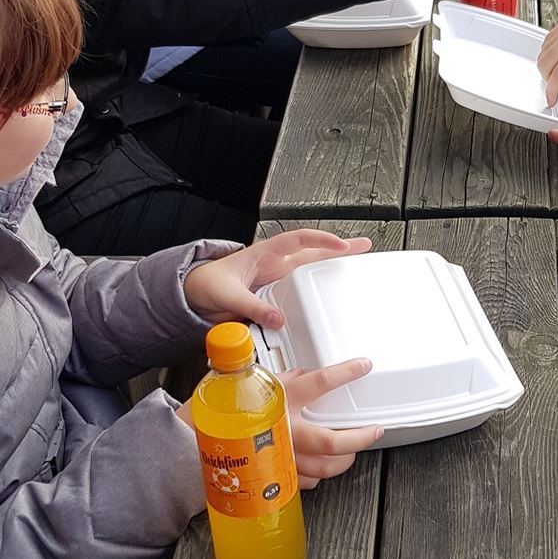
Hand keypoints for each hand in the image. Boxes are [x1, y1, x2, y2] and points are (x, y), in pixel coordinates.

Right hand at [176, 355, 382, 488]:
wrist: (191, 442)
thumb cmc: (220, 410)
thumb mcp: (250, 383)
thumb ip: (279, 380)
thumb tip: (299, 374)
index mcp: (279, 401)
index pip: (320, 383)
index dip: (347, 373)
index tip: (364, 365)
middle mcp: (284, 431)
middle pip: (333, 442)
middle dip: (360, 438)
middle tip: (375, 431)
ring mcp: (281, 458)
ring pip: (326, 467)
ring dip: (345, 460)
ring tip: (354, 449)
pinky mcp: (275, 477)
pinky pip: (307, 481)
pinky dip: (320, 474)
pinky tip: (324, 466)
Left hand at [182, 231, 371, 329]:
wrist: (193, 295)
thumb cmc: (206, 284)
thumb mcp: (228, 295)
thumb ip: (252, 307)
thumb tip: (278, 318)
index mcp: (264, 254)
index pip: (298, 240)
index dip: (320, 240)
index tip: (339, 245)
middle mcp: (274, 264)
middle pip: (312, 251)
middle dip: (338, 247)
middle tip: (364, 246)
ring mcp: (276, 278)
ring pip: (310, 269)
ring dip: (331, 266)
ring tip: (356, 265)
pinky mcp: (275, 295)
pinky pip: (300, 291)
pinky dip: (316, 291)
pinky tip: (329, 295)